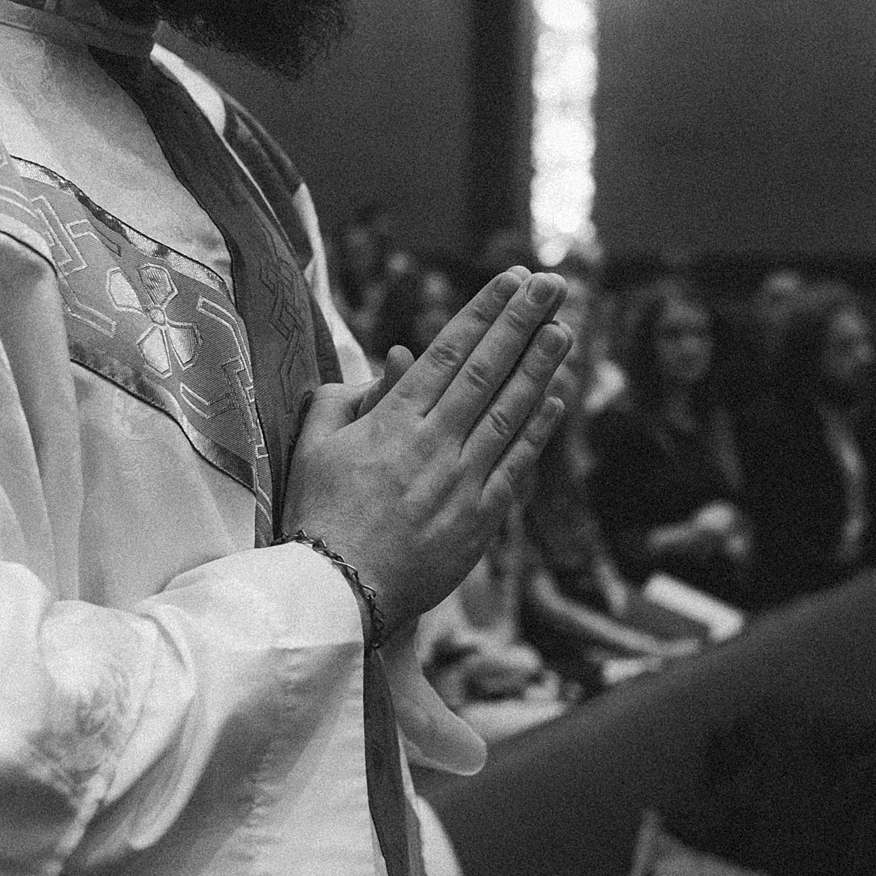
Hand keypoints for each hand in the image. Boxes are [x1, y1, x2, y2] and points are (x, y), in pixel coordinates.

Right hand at [283, 269, 571, 630]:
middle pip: (487, 371)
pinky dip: (537, 429)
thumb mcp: (312, 449)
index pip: (448, 352)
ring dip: (540, 367)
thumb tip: (393, 361)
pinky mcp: (479, 519)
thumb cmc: (317, 519)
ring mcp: (461, 481)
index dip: (483, 312)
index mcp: (391, 422)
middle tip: (551, 285)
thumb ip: (346, 398)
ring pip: (510, 412)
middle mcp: (432, 444)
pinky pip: (516, 464)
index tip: (510, 280)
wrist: (337, 595)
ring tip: (562, 328)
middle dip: (521, 322)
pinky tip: (556, 399)